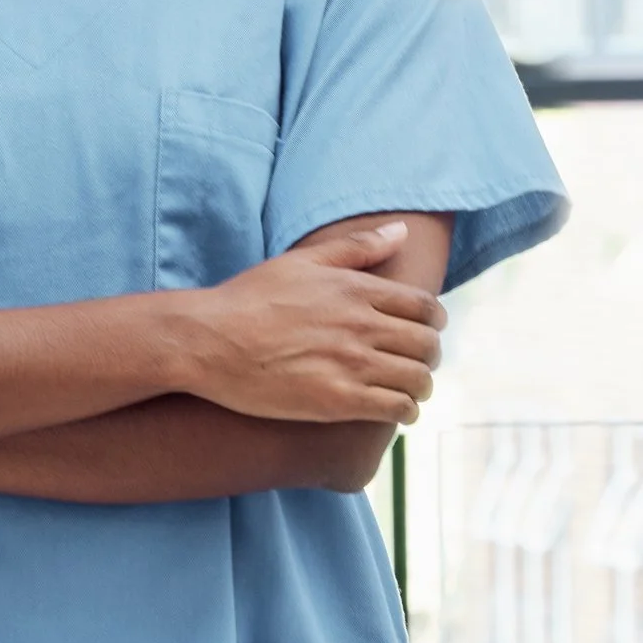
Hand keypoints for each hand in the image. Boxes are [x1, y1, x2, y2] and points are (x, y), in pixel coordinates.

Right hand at [185, 223, 445, 424]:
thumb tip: (402, 231)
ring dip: (421, 386)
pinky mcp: (337, 401)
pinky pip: (395, 409)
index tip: (427, 330)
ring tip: (411, 390)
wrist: (208, 341)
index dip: (434, 321)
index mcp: (356, 290)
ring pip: (417, 380)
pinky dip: (406, 411)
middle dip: (429, 355)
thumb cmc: (249, 298)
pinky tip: (398, 411)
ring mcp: (350, 365)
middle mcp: (361, 326)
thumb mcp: (302, 261)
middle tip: (417, 362)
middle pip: (427, 345)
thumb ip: (357, 247)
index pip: (425, 307)